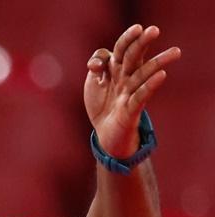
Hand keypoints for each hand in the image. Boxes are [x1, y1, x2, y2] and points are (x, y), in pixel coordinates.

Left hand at [85, 24, 180, 158]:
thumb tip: (97, 63)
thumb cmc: (102, 103)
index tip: (129, 36)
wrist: (105, 132)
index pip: (122, 49)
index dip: (126, 40)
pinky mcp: (131, 109)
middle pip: (134, 56)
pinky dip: (150, 86)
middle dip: (142, 43)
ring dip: (158, 63)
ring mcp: (130, 92)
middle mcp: (126, 76)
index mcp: (117, 67)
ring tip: (175, 52)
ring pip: (143, 75)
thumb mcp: (93, 82)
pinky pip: (141, 96)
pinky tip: (162, 75)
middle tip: (154, 30)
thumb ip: (97, 66)